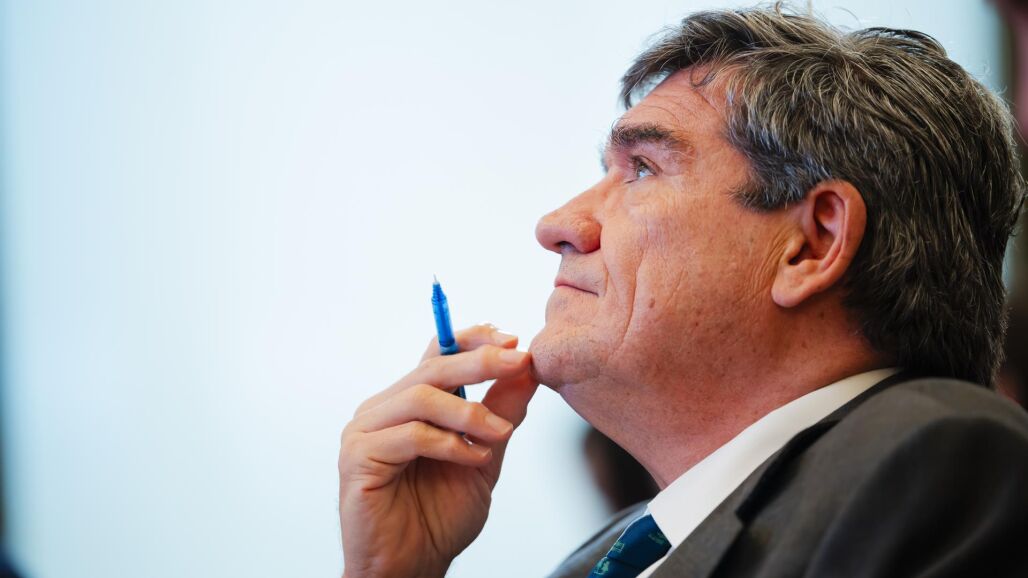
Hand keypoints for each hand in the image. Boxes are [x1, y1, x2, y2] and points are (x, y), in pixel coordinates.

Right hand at [339, 324, 538, 577]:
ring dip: (470, 411)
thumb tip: (527, 371)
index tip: (513, 341)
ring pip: (420, 397)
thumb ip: (501, 415)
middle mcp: (383, 410)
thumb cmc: (439, 518)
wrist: (412, 568)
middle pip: (431, 369)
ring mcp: (365, 431)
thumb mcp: (484, 458)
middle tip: (520, 362)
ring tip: (501, 433)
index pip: (437, 354)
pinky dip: (450, 444)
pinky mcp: (358, 457)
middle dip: (480, 361)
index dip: (473, 339)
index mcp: (408, 403)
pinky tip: (475, 458)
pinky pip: (410, 435)